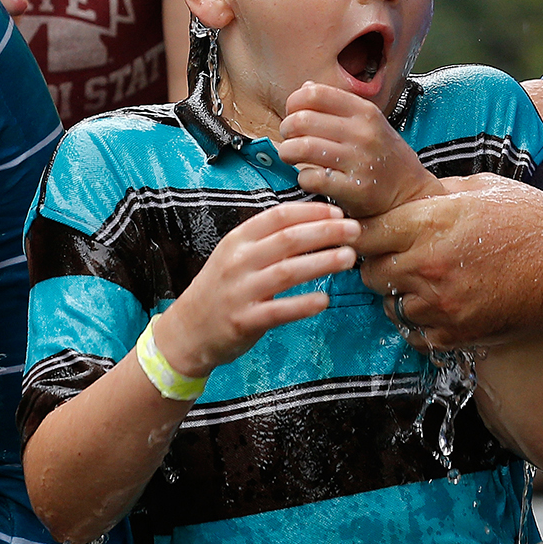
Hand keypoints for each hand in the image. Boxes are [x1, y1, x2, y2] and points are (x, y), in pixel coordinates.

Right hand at [152, 202, 358, 377]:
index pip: (278, 217)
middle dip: (326, 232)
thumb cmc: (220, 290)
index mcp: (238, 240)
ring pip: (288, 272)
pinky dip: (304, 304)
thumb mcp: (235, 256)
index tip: (338, 213)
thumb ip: (266, 241)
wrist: (187, 331)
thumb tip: (311, 224)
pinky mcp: (244, 320)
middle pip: (288, 240)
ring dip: (322, 262)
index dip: (311, 212)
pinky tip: (325, 300)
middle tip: (355, 230)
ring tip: (349, 258)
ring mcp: (240, 291)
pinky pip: (279, 310)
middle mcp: (238, 262)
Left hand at [278, 81, 442, 216]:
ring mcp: (359, 161)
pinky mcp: (354, 189)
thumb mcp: (369, 123)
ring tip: (291, 156)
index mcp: (364, 112)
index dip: (294, 103)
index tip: (293, 114)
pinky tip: (309, 177)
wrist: (411, 193)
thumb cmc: (384, 157)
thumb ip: (338, 105)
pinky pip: (311, 178)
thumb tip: (305, 87)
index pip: (314, 93)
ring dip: (288, 152)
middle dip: (286, 129)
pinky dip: (302, 178)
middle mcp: (363, 133)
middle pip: (302, 120)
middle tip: (289, 138)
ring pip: (302, 148)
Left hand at [354, 174, 542, 346]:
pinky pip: (416, 334)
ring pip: (391, 306)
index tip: (372, 235)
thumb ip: (437, 194)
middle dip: (379, 266)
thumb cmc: (534, 219)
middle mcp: (428, 265)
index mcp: (429, 224)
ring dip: (401, 297)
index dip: (364, 234)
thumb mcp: (482, 189)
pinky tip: (440, 307)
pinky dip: (422, 324)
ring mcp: (441, 304)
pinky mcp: (457, 333)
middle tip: (397, 260)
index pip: (365, 234)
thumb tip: (412, 198)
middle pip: (371, 273)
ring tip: (424, 284)